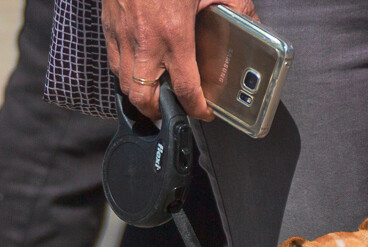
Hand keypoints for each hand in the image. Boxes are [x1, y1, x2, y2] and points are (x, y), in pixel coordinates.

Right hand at [102, 0, 258, 120]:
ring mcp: (122, 32)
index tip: (204, 112)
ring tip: (155, 94)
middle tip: (172, 111)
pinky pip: (112, 59)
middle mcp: (145, 40)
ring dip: (140, 94)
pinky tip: (138, 65)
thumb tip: (255, 25)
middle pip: (143, 97)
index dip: (196, 109)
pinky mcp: (109, 22)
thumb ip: (237, 8)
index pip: (185, 90)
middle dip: (158, 112)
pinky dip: (124, 70)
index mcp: (173, 35)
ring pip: (124, 82)